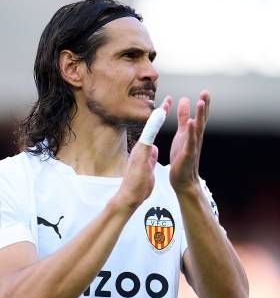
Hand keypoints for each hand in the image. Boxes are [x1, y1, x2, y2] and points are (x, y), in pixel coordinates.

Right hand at [115, 96, 171, 210]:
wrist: (128, 198)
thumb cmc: (137, 188)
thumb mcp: (147, 170)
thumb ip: (151, 159)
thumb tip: (154, 151)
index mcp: (144, 152)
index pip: (153, 133)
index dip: (160, 122)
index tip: (166, 110)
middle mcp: (140, 148)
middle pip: (151, 127)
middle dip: (160, 113)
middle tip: (168, 100)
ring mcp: (139, 150)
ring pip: (150, 129)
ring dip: (158, 116)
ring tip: (166, 104)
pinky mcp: (140, 153)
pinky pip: (149, 136)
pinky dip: (154, 126)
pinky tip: (160, 118)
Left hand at [169, 91, 209, 192]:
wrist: (183, 180)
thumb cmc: (182, 157)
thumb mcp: (181, 133)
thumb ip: (183, 117)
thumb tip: (184, 99)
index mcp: (194, 133)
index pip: (200, 117)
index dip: (203, 105)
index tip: (205, 92)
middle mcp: (196, 139)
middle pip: (201, 121)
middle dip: (204, 107)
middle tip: (206, 92)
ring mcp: (193, 147)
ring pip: (197, 129)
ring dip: (199, 116)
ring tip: (200, 103)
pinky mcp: (187, 155)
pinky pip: (189, 143)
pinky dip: (190, 133)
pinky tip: (190, 123)